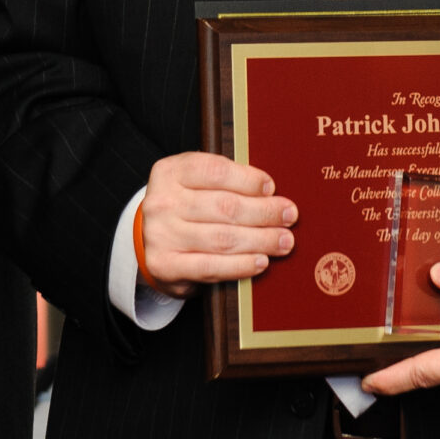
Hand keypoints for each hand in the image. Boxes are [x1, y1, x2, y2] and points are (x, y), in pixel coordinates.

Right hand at [138, 152, 296, 297]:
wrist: (150, 242)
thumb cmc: (185, 208)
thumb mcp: (196, 183)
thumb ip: (226, 180)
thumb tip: (271, 192)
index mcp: (170, 172)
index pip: (215, 171)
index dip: (248, 180)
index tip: (271, 187)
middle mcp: (162, 202)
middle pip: (225, 206)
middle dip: (264, 212)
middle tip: (289, 216)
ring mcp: (161, 235)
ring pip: (222, 239)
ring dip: (260, 240)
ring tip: (283, 240)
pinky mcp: (165, 266)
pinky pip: (211, 267)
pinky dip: (241, 265)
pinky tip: (260, 261)